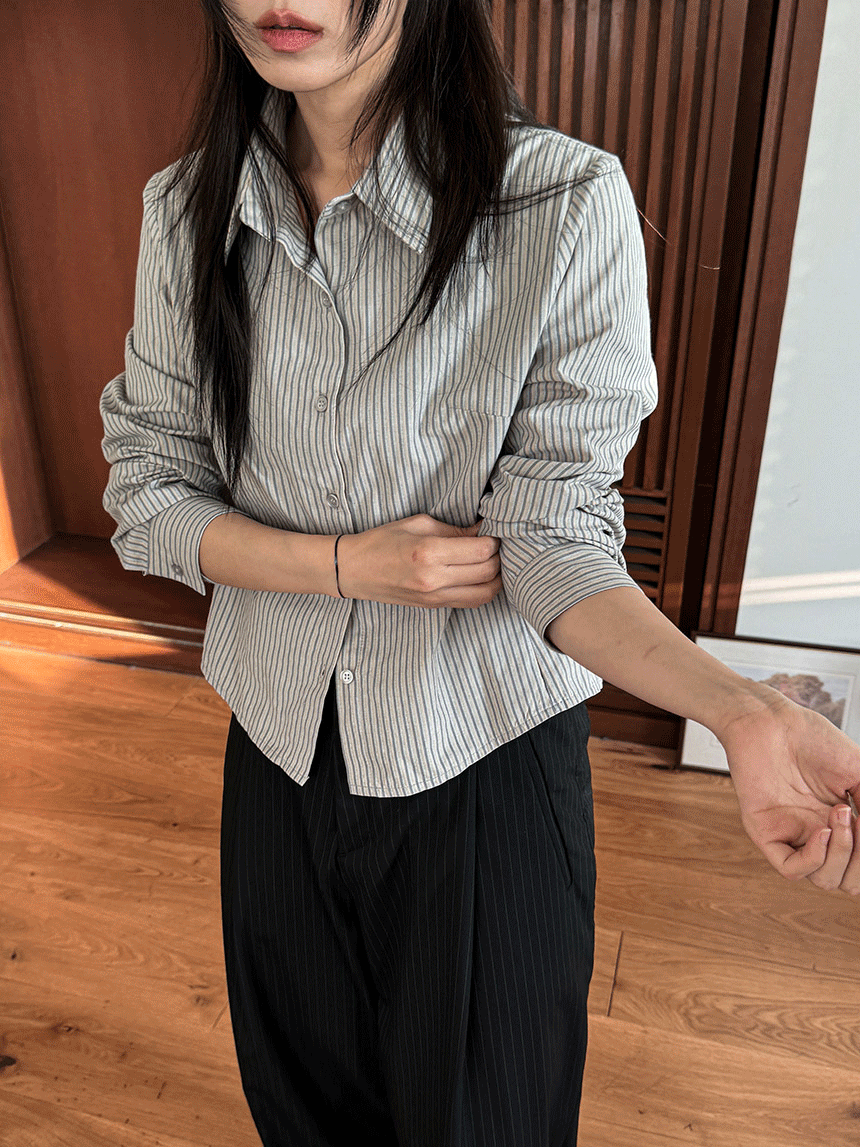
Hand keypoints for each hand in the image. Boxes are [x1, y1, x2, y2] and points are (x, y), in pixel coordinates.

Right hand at [336, 513, 501, 608]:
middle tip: (496, 544)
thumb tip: (482, 530)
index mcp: (429, 552)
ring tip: (493, 561)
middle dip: (499, 556)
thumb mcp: (417, 524)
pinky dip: (484, 589)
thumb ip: (453, 529)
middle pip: (488, 572)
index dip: (494, 540)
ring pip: (486, 592)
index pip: (481, 550)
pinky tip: (482, 576)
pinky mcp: (433, 606)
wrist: (353, 570)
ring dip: (496, 576)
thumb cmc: (381, 541)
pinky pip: (471, 602)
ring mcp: (434, 597)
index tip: (493, 531)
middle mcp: (434, 579)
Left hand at [718, 691, 859, 894]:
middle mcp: (817, 835)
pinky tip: (822, 831)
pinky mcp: (765, 832)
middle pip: (847, 881)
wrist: (771, 720)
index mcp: (840, 824)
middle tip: (859, 821)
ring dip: (842, 854)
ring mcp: (792, 835)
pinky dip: (814, 859)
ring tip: (839, 814)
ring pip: (824, 879)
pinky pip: (791, 869)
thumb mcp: (859, 773)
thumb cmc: (812, 739)